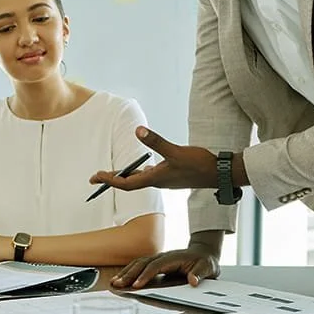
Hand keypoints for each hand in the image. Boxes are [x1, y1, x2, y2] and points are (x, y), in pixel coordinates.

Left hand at [88, 126, 218, 190]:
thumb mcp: (175, 151)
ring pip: (139, 179)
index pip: (126, 183)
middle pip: (129, 183)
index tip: (95, 177)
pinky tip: (141, 166)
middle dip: (112, 179)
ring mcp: (164, 179)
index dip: (109, 180)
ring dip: (125, 176)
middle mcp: (157, 181)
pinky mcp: (171, 175)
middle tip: (95, 177)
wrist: (218, 174)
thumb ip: (156, 141)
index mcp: (155, 179)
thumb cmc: (198, 164)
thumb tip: (138, 130)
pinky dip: (140, 172)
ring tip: (112, 173)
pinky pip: (149, 175)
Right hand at [112, 247, 220, 288]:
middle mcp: (162, 257)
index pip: (156, 266)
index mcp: (173, 258)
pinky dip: (129, 272)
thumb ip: (200, 274)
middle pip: (142, 263)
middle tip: (118, 284)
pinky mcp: (155, 264)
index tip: (137, 285)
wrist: (203, 253)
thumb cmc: (204, 261)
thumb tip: (193, 281)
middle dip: (129, 274)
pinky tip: (121, 279)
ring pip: (138, 264)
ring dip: (126, 273)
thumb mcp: (207, 267)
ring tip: (114, 283)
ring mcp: (158, 259)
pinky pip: (139, 266)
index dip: (146, 275)